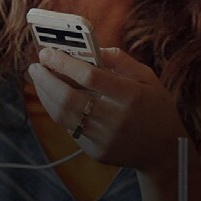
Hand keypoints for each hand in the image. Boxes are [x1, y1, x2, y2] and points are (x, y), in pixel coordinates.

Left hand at [27, 47, 186, 172]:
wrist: (165, 152)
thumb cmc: (155, 107)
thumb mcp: (147, 78)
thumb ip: (120, 60)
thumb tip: (91, 48)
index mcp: (131, 96)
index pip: (89, 77)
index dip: (64, 63)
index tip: (47, 53)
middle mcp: (116, 119)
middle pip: (68, 98)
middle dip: (45, 80)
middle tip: (35, 66)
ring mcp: (104, 138)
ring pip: (62, 116)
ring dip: (45, 95)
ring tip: (39, 79)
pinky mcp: (96, 151)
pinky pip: (68, 128)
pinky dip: (56, 110)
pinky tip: (52, 97)